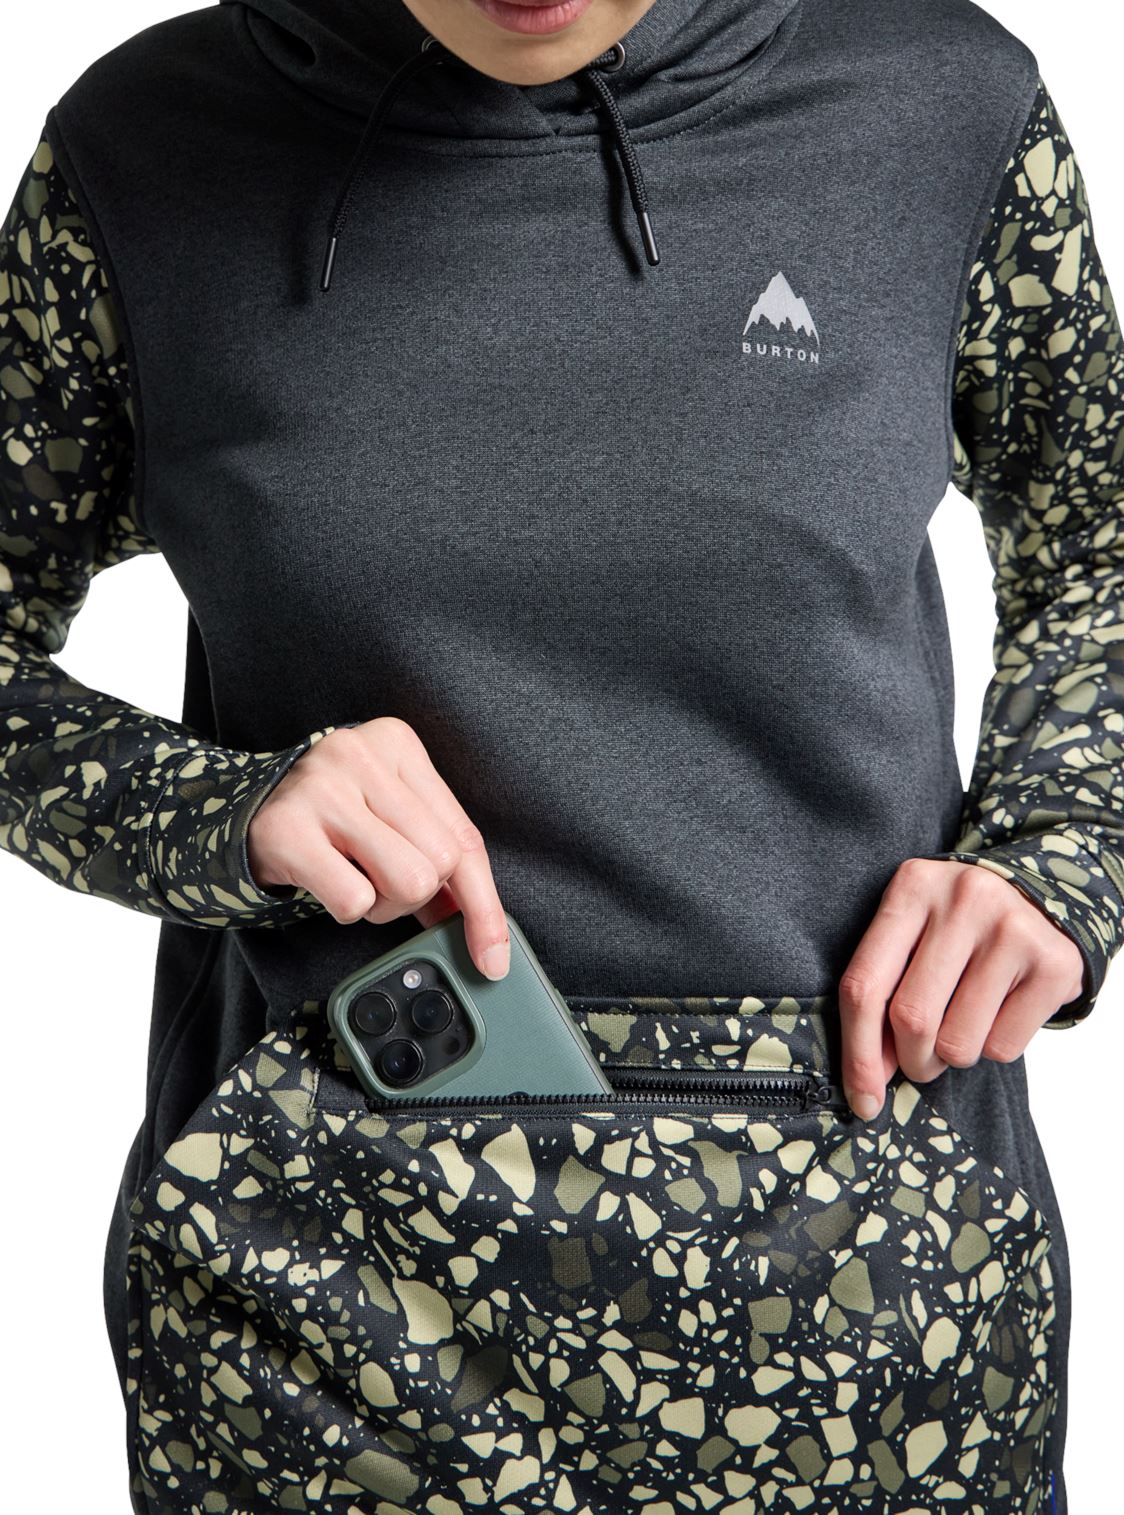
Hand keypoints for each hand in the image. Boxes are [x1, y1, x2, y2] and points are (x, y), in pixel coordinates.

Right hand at [247, 718, 509, 978]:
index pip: (465, 837)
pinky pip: (355, 900)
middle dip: (415, 894)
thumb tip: (485, 930)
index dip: (483, 904)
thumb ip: (437, 859)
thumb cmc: (329, 821)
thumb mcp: (388, 820)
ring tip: (354, 879)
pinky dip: (345, 908)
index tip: (492, 954)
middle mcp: (360, 755)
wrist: (240, 816)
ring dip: (383, 904)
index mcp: (397, 745)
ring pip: (409, 881)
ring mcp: (321, 789)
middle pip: (441, 862)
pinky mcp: (287, 829)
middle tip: (378, 881)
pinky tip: (324, 880)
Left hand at [838, 858, 1084, 1119]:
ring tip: (962, 1028)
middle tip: (920, 1062)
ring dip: (952, 1058)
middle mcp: (962, 900)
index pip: (864, 985)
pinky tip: (1000, 1014)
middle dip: (911, 1061)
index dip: (857, 1053)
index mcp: (912, 887)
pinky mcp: (1054, 963)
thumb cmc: (958, 928)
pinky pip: (1003, 1047)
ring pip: (958, 1043)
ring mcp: (1012, 928)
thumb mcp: (913, 932)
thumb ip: (882, 989)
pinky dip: (993, 1049)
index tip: (861, 1099)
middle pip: (911, 1018)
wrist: (1040, 900)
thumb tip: (868, 1080)